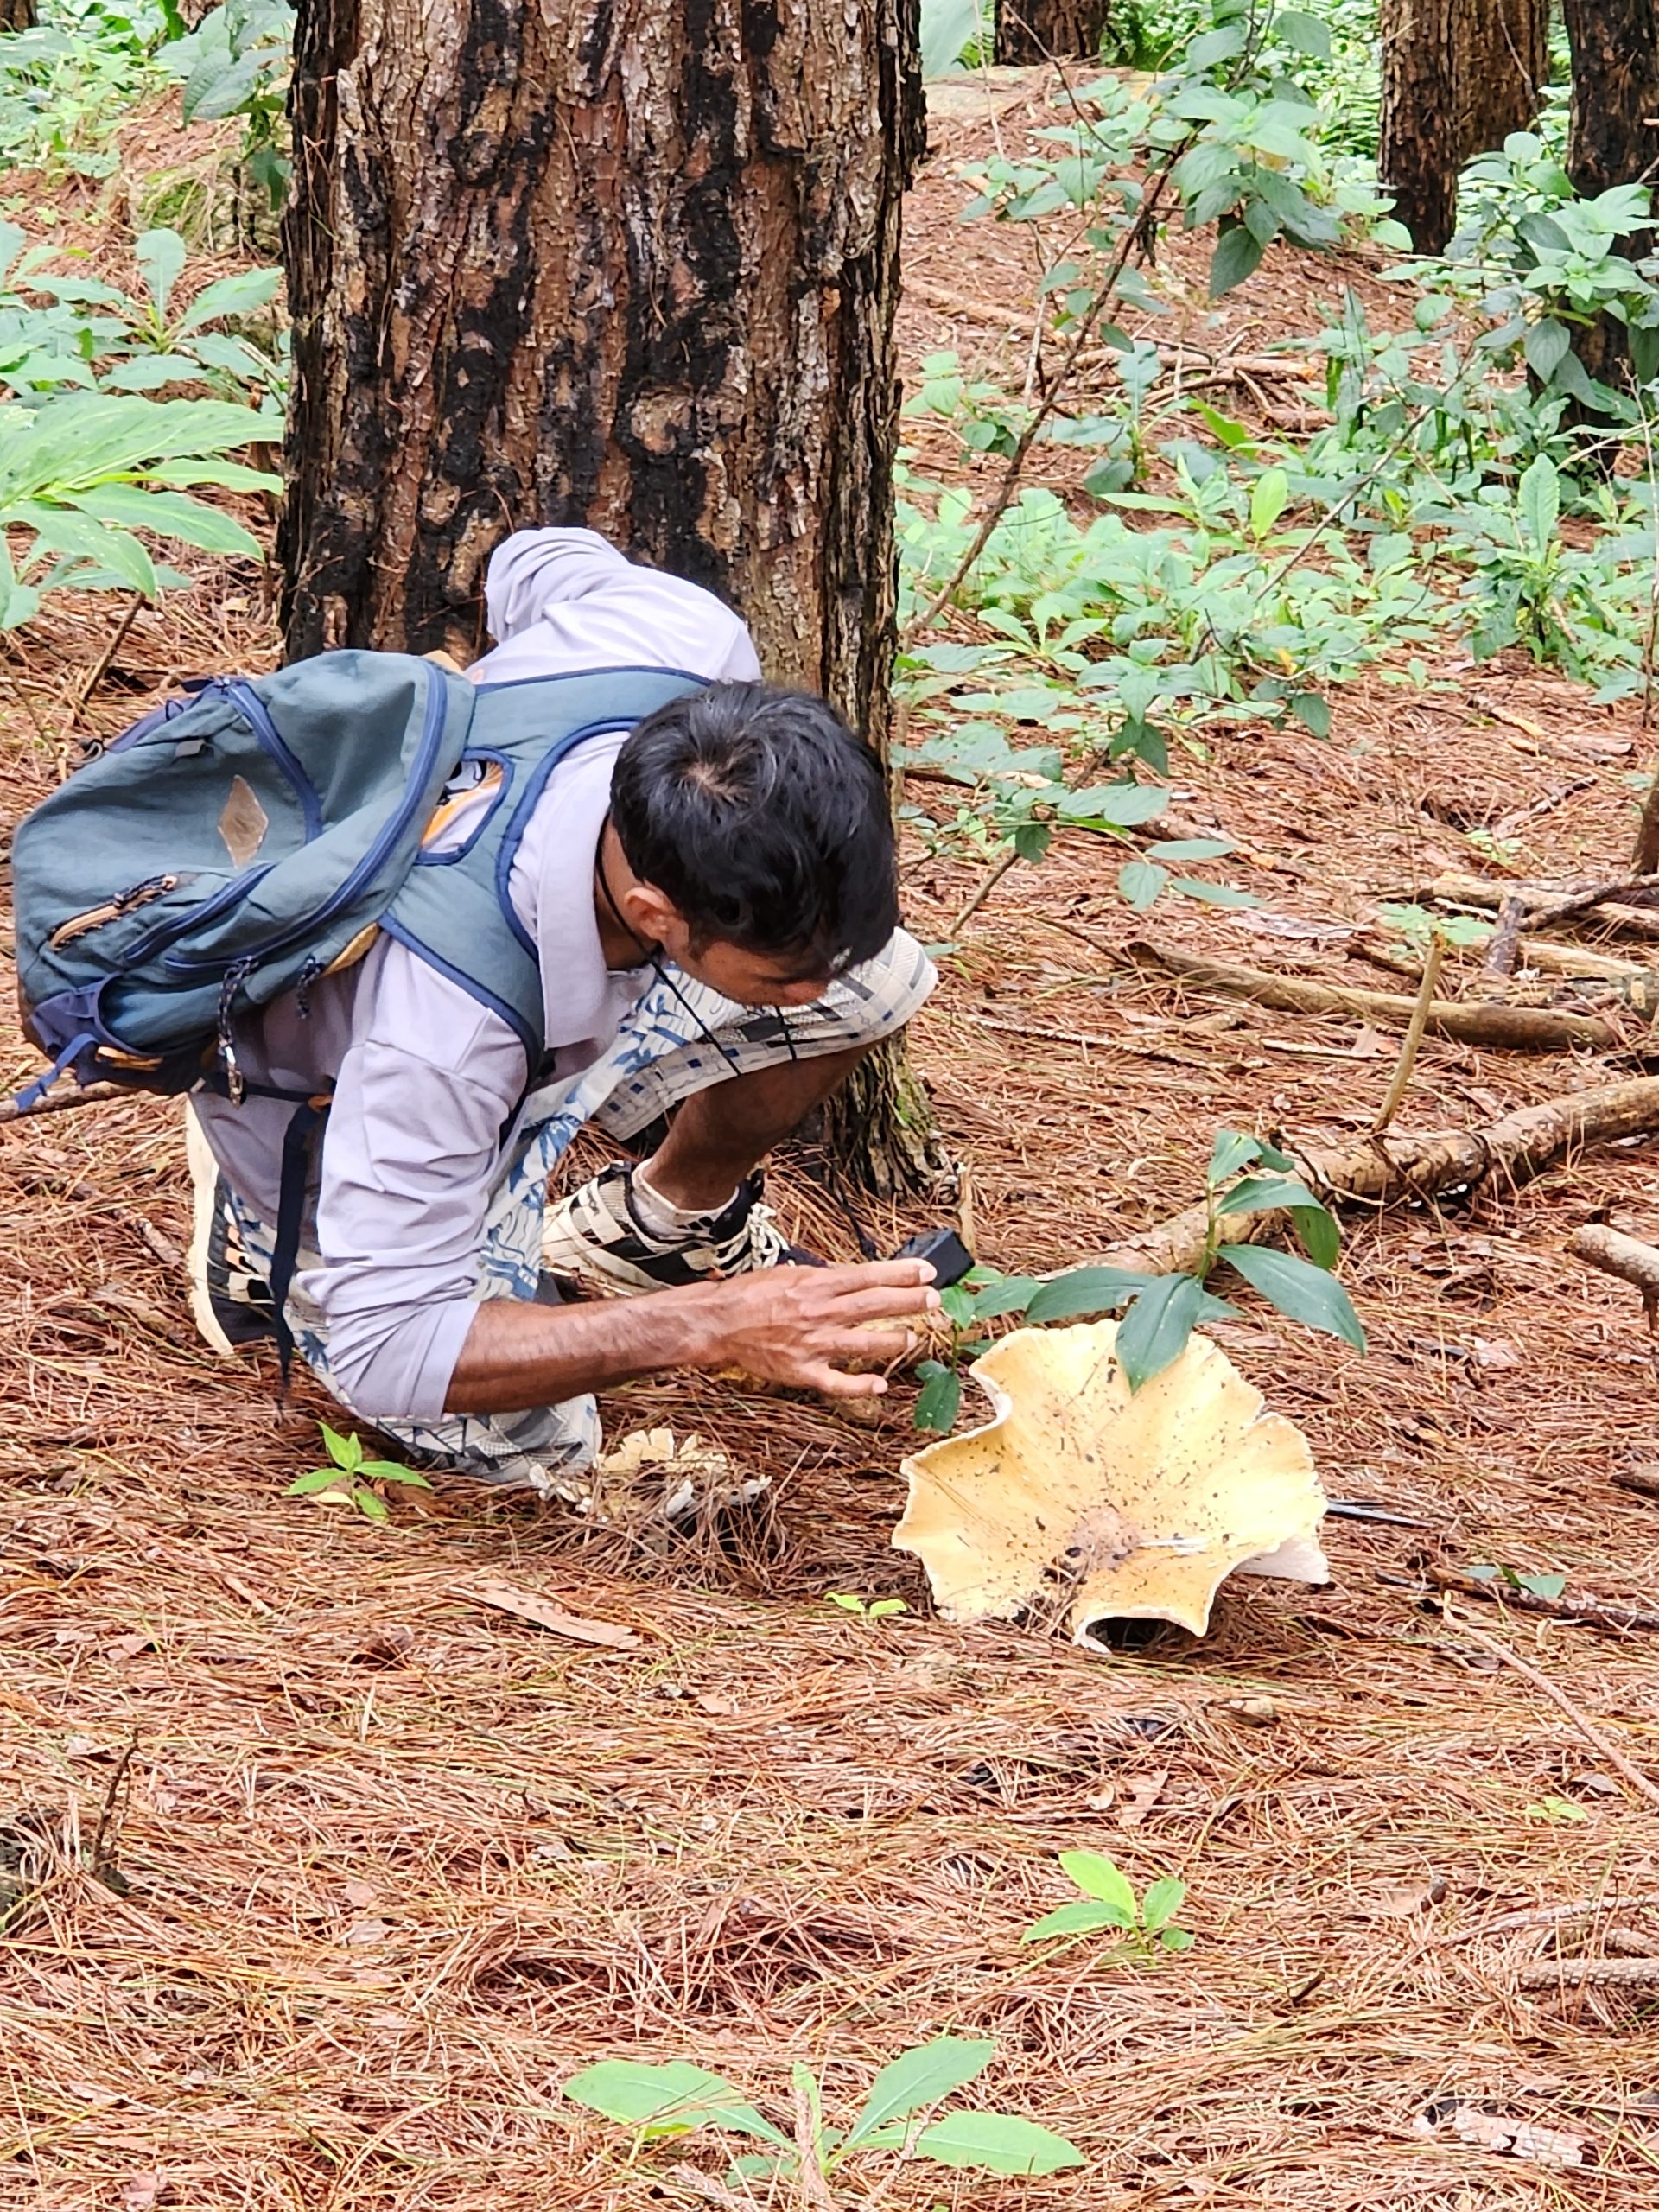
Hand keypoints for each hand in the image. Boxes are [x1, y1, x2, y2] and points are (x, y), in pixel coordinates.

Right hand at [691, 1259, 939, 1397]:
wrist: (719, 1323)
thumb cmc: (751, 1295)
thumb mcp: (790, 1273)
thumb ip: (825, 1278)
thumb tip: (855, 1277)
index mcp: (818, 1284)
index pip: (870, 1276)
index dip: (902, 1274)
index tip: (927, 1273)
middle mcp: (821, 1312)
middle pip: (875, 1305)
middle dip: (909, 1302)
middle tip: (933, 1301)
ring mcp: (814, 1344)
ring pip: (864, 1343)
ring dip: (894, 1340)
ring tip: (913, 1337)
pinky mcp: (803, 1371)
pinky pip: (837, 1383)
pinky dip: (860, 1386)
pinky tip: (880, 1386)